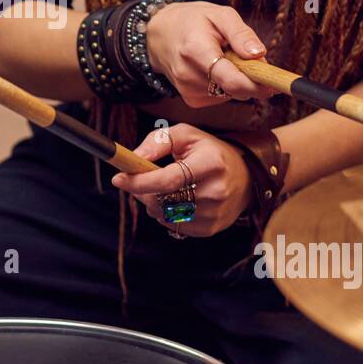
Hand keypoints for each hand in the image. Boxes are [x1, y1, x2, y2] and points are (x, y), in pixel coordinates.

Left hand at [110, 123, 253, 237]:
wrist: (244, 176)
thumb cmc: (209, 152)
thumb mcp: (187, 135)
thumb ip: (159, 141)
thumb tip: (134, 157)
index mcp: (211, 163)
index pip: (169, 179)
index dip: (140, 181)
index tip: (118, 178)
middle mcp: (216, 190)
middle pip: (163, 200)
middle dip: (142, 191)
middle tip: (139, 179)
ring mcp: (215, 212)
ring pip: (165, 215)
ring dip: (153, 203)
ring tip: (163, 188)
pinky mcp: (211, 228)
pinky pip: (175, 226)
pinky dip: (166, 215)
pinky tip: (175, 201)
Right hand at [144, 1, 276, 106]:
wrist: (158, 35)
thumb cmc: (191, 21)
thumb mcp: (218, 14)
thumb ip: (240, 33)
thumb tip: (259, 54)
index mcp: (196, 50)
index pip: (231, 80)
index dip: (257, 85)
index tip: (275, 84)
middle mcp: (189, 75)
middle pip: (235, 89)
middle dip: (250, 77)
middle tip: (246, 57)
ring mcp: (188, 90)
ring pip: (231, 94)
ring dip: (236, 79)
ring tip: (221, 58)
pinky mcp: (191, 100)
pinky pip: (221, 97)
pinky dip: (224, 85)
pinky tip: (212, 69)